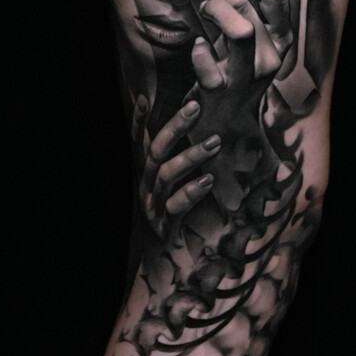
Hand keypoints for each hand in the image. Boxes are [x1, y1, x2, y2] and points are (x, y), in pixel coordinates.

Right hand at [133, 94, 217, 241]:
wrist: (160, 258)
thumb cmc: (172, 210)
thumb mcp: (172, 181)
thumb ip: (177, 155)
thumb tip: (197, 121)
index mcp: (145, 171)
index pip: (139, 139)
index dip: (140, 120)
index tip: (146, 97)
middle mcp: (144, 184)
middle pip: (155, 150)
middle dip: (175, 127)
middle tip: (196, 107)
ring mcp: (153, 205)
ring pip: (166, 175)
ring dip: (191, 156)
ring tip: (215, 142)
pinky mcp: (164, 224)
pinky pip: (176, 206)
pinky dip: (191, 192)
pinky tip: (208, 180)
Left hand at [189, 0, 292, 94]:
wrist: (225, 119)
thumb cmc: (233, 69)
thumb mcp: (245, 37)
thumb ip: (239, 7)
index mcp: (280, 38)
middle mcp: (271, 56)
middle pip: (248, 5)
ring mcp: (249, 75)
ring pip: (240, 30)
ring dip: (214, 9)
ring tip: (201, 8)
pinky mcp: (223, 92)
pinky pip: (209, 64)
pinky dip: (198, 51)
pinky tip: (198, 46)